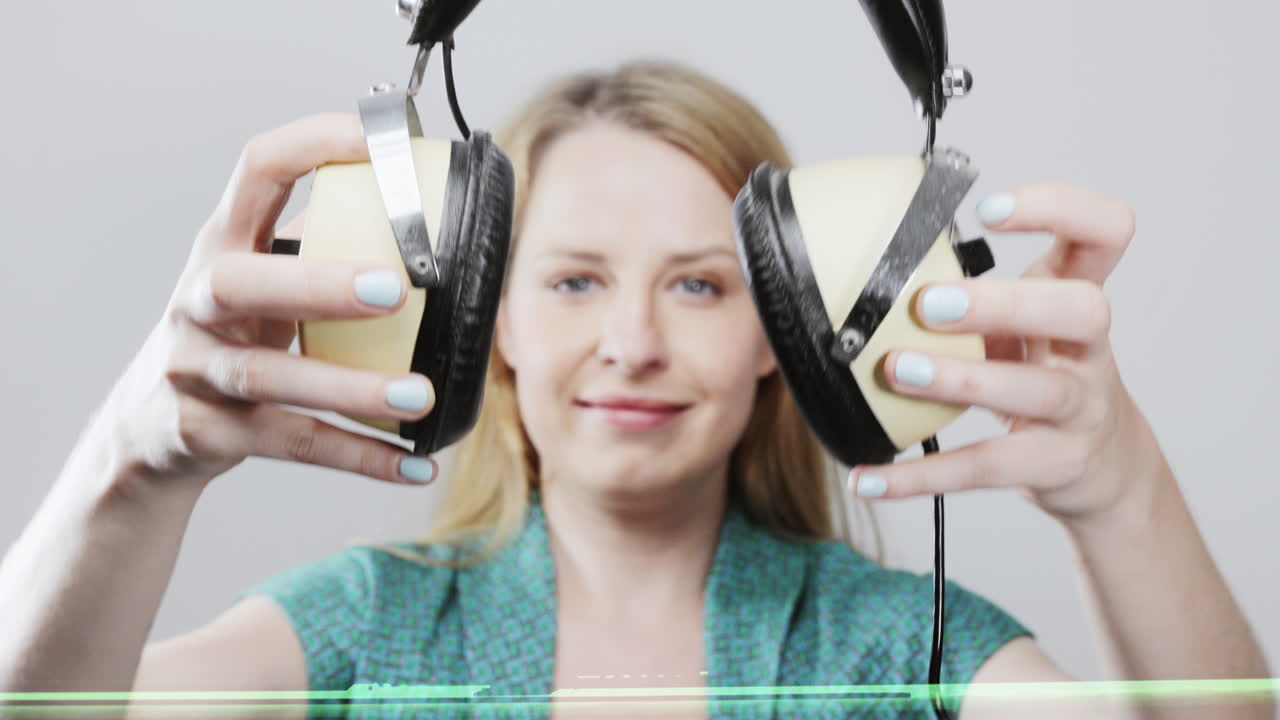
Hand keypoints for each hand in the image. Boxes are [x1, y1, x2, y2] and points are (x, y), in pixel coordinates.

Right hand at [91, 113, 438, 495]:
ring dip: (351, 389)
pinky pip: (291, 443)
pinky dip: (359, 457)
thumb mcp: (259, 283)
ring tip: (421, 397)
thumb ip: (320, 250)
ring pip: (269, 378)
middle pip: (241, 283)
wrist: (148, 431)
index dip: (312, 147)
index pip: (256, 170)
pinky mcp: (205, 432)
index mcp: (222, 244)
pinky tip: (415, 465)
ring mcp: (193, 369)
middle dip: (318, 284)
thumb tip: (435, 222)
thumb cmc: (231, 336)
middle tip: (396, 291)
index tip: (379, 141)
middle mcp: (197, 300)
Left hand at [848, 182, 1159, 523]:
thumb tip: (869, 273)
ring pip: (1037, 390)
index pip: (1104, 231)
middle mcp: (1089, 348)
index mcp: (1077, 294)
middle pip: (1082, 309)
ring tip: (897, 370)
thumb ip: (973, 297)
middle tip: (929, 303)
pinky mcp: (1056, 464)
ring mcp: (1081, 408)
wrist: (1103, 467)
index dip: (1060, 209)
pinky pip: (985, 468)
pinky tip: (868, 479)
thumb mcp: (1022, 325)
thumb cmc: (1045, 375)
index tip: (988, 209)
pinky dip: (920, 477)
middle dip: (1006, 301)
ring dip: (962, 378)